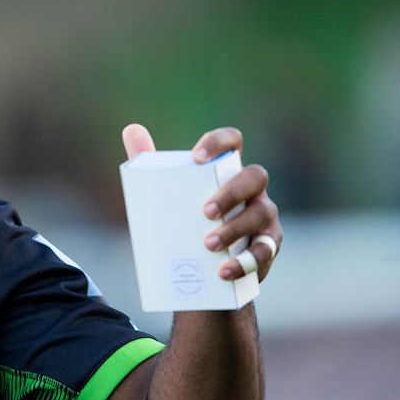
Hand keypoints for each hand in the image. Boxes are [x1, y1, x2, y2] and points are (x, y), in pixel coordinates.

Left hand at [122, 123, 281, 281]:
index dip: (219, 143)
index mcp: (227, 170)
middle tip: (205, 211)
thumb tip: (131, 129)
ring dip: (235, 229)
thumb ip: (149, 163)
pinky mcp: (268, 246)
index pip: (233, 142)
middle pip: (254, 176)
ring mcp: (264, 216)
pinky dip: (246, 261)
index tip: (196, 158)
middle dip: (232, 192)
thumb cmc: (185, 219)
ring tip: (208, 244)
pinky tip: (224, 270)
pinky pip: (266, 250)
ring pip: (262, 213)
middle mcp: (253, 189)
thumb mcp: (167, 193)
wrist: (205, 269)